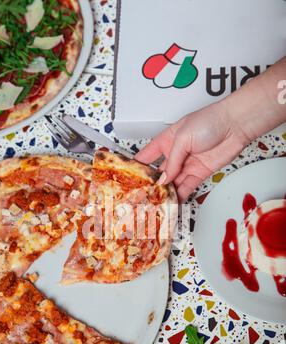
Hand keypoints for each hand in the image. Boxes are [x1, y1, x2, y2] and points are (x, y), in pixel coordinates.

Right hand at [136, 101, 250, 201]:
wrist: (235, 126)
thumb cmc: (209, 121)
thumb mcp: (182, 138)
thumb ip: (171, 161)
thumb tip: (163, 179)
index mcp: (167, 140)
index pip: (147, 155)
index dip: (138, 166)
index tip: (128, 178)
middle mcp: (175, 154)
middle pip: (159, 172)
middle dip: (151, 184)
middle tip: (142, 196)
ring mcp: (187, 164)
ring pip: (173, 182)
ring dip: (165, 192)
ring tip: (156, 203)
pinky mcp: (199, 173)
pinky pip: (186, 186)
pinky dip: (180, 195)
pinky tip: (172, 202)